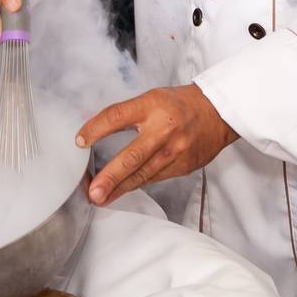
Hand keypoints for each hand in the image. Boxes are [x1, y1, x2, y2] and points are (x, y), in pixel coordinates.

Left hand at [76, 84, 235, 205]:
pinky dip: (136, 185)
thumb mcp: (151, 98)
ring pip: (143, 174)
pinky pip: (154, 178)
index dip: (96, 128)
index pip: (117, 116)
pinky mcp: (182, 166)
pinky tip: (121, 191)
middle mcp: (163, 130)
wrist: (218, 112)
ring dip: (120, 188)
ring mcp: (175, 151)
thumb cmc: (179, 104)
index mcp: (152, 106)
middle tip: (93, 191)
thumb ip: (126, 114)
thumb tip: (95, 132)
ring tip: (100, 198)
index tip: (79, 141)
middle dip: (111, 177)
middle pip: (132, 156)